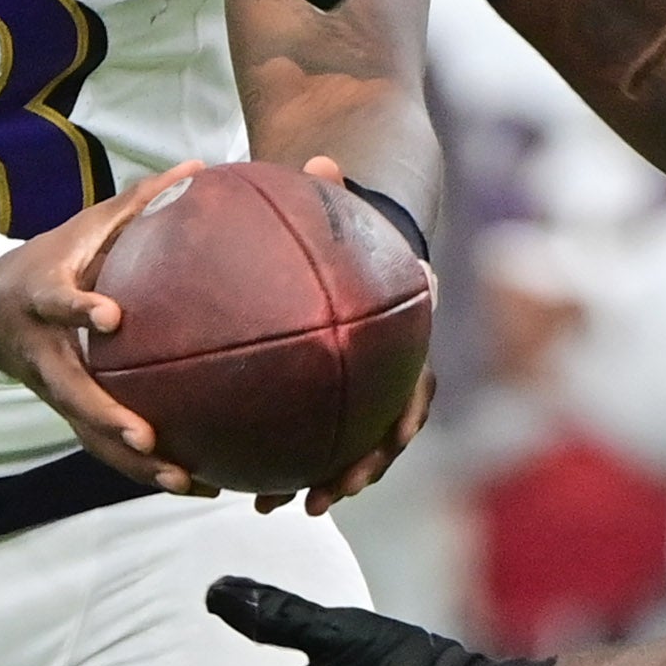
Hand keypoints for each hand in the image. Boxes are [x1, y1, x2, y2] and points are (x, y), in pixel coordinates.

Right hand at [0, 160, 214, 494]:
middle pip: (71, 394)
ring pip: (88, 435)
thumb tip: (200, 167)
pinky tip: (197, 485)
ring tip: (186, 483)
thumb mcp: (83, 226)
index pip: (58, 304)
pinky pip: (104, 446)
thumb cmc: (50, 259)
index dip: (79, 311)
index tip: (110, 317)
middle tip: (147, 439)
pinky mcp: (68, 412)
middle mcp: (44, 353)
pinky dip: (145, 469)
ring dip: (133, 464)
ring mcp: (53, 389)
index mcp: (43, 300)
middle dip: (107, 419)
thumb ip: (139, 202)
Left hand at [258, 157, 437, 517]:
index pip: (419, 385)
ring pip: (353, 449)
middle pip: (385, 436)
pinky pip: (317, 438)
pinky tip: (246, 481)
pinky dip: (290, 463)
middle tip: (322, 497)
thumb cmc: (352, 234)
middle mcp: (394, 375)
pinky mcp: (336, 402)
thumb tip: (322, 158)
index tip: (390, 439)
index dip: (405, 417)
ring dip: (323, 481)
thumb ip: (335, 194)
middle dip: (358, 471)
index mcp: (406, 338)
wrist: (359, 257)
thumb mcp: (346, 213)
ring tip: (282, 506)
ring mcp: (366, 394)